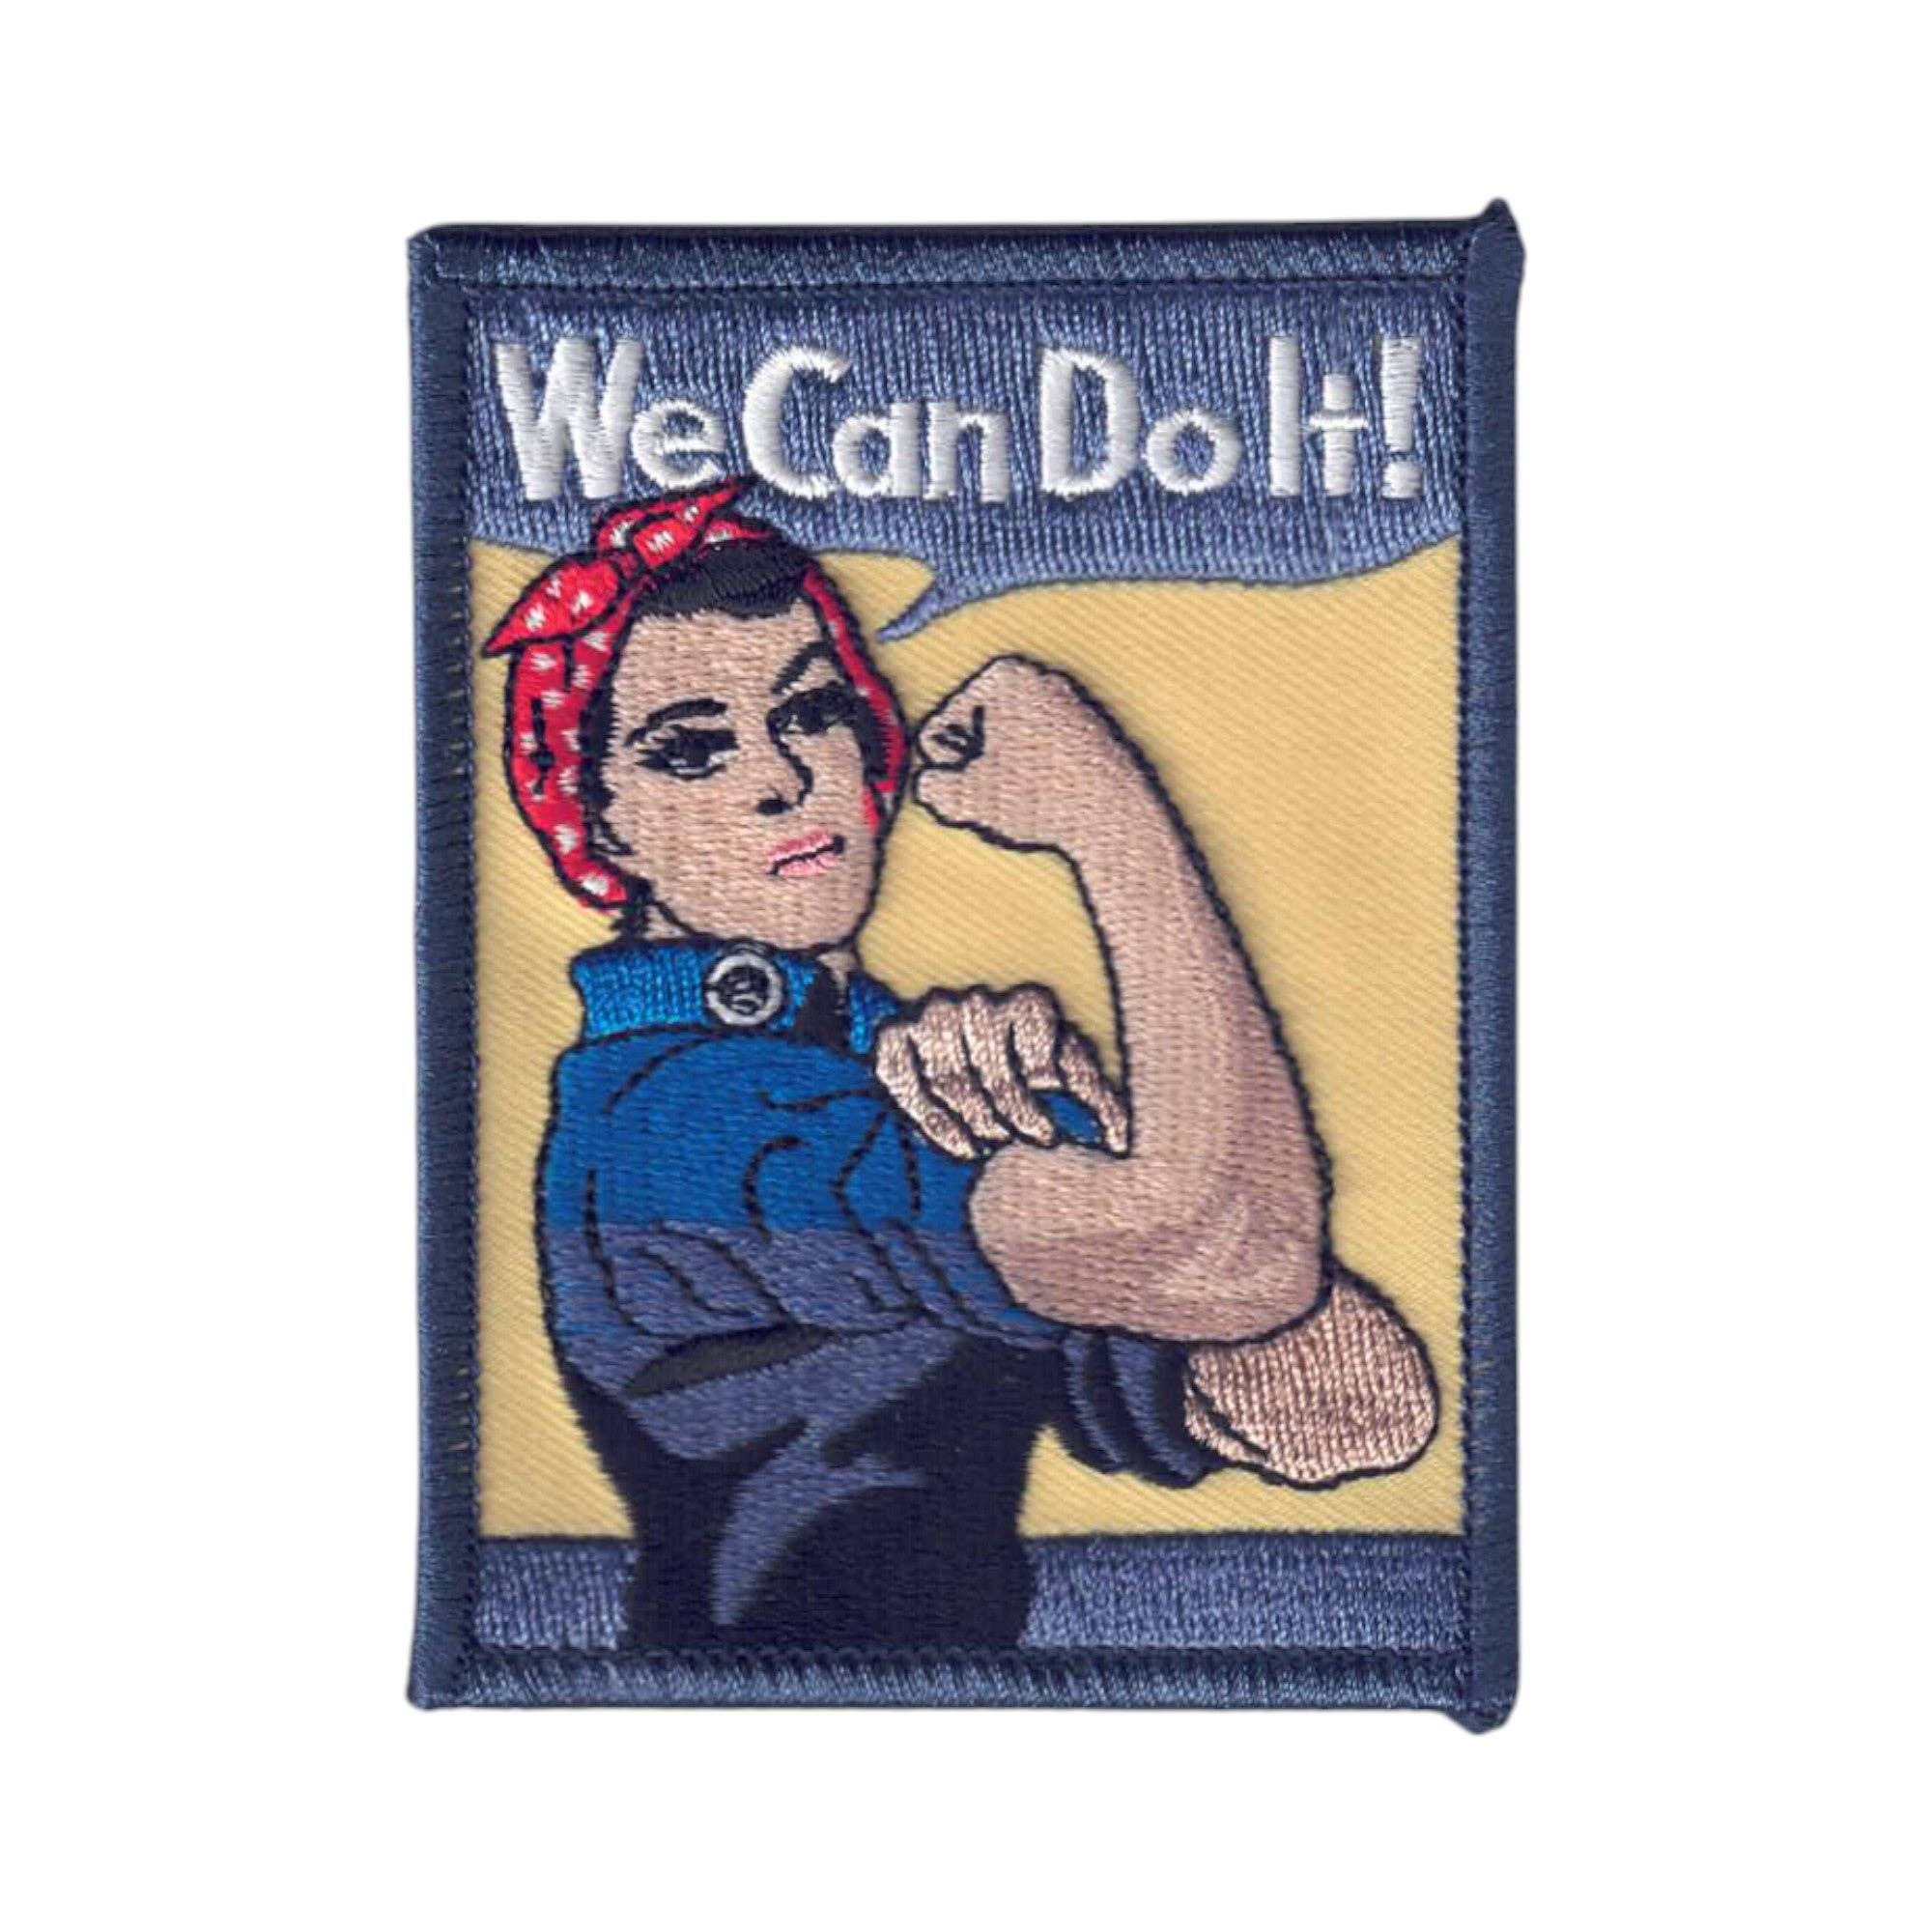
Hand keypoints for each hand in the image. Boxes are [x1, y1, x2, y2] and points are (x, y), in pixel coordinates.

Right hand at [873, 986, 1128, 1162]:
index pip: (1037, 1052)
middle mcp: (978, 1001)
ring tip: (992, 1145)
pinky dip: (930, 1120)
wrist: (969, 1052)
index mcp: (1028, 1003)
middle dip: (1011, 1117)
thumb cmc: (1034, 1067)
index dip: (1042, 1097)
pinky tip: (960, 1148)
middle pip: (993, 1072)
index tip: (1050, 1135)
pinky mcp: (896, 1038)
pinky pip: (900, 1078)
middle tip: (1023, 1143)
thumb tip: (1119, 1144)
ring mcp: (933, 1015)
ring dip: (974, 1121)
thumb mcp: (1072, 1073)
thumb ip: (1096, 1099)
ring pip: (950, 1078)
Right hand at [912, 655, 1137, 854]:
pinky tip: (1061, 802)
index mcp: (1002, 674)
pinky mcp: (1093, 735)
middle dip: (980, 769)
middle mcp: (1039, 677)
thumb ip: (930, 788)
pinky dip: (1042, 784)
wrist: (1118, 819)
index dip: (949, 769)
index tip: (986, 780)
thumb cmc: (1038, 799)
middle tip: (1012, 792)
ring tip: (1037, 799)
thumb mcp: (963, 799)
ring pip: (1008, 752)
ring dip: (1008, 780)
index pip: (936, 730)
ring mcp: (1070, 703)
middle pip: (974, 736)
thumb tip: (933, 784)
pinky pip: (1043, 763)